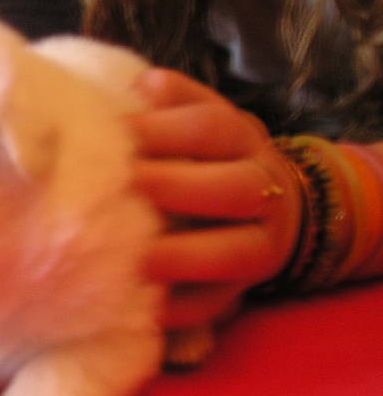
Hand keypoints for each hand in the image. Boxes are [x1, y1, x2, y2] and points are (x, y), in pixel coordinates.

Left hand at [128, 69, 302, 328]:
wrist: (276, 208)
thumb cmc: (214, 159)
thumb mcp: (207, 121)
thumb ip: (178, 105)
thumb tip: (145, 84)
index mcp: (245, 142)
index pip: (213, 128)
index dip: (168, 129)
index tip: (120, 132)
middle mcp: (263, 191)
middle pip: (235, 188)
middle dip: (180, 186)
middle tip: (131, 186)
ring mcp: (261, 245)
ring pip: (236, 253)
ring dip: (188, 256)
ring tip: (142, 259)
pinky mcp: (244, 289)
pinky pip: (221, 304)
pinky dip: (188, 310)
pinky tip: (152, 309)